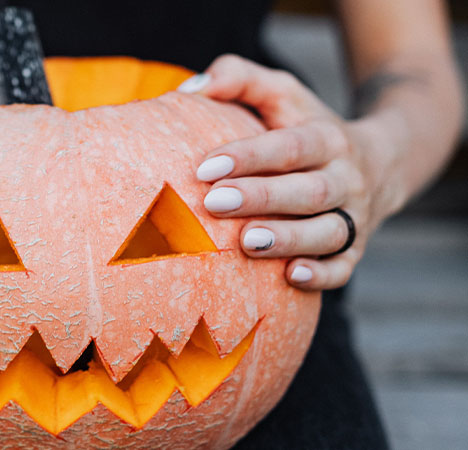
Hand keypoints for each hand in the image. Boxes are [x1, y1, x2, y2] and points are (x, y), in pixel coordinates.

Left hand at [179, 55, 394, 290]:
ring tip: (246, 242)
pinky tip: (291, 277)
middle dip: (261, 198)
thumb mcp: (282, 93)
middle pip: (308, 191)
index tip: (205, 167)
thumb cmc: (307, 127)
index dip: (249, 157)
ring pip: (328, 232)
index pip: (290, 147)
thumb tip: (194, 87)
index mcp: (328, 139)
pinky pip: (344, 267)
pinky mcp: (354, 249)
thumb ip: (240, 78)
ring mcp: (354, 217)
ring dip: (288, 239)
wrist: (379, 163)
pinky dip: (322, 275)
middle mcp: (346, 179)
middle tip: (215, 202)